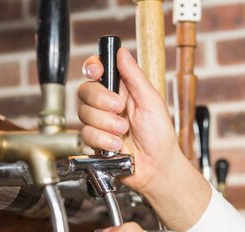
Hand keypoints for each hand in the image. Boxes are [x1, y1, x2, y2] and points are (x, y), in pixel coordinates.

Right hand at [78, 47, 183, 194]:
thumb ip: (135, 77)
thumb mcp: (152, 101)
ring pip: (84, 113)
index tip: (98, 72)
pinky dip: (103, 140)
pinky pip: (86, 134)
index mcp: (122, 90)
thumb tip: (122, 52)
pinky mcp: (95, 141)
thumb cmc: (160, 136)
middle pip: (85, 90)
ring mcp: (100, 123)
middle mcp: (107, 104)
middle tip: (121, 110)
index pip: (98, 70)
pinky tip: (117, 145)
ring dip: (106, 124)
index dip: (93, 67)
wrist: (157, 167)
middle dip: (102, 101)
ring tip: (124, 132)